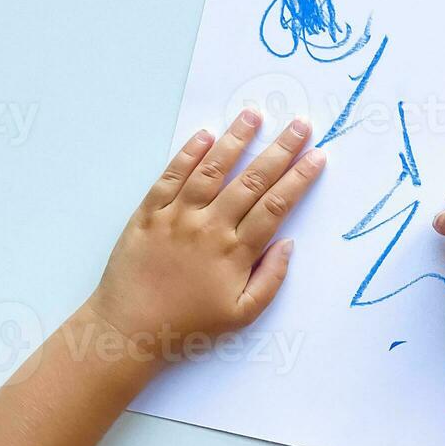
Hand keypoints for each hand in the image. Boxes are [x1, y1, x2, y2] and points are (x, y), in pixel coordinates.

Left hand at [90, 109, 325, 349]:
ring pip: (211, 170)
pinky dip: (188, 154)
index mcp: (235, 253)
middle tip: (299, 124)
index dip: (299, 179)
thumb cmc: (188, 326)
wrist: (127, 330)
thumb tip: (289, 243)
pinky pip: (170, 177)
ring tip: (253, 115)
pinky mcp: (148, 214)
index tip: (317, 156)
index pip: (276, 206)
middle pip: (251, 180)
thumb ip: (271, 279)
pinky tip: (204, 136)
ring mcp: (176, 217)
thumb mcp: (241, 315)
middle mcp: (209, 227)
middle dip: (279, 149)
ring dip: (235, 140)